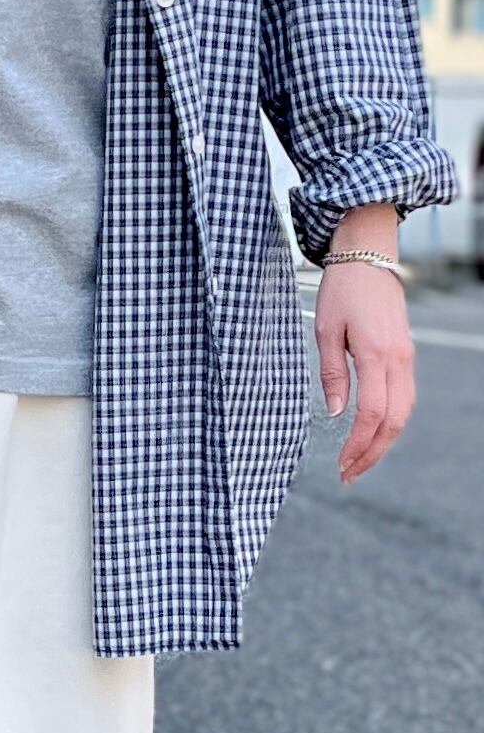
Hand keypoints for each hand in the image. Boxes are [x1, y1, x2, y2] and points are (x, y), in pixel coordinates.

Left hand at [315, 262, 414, 484]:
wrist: (367, 258)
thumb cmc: (342, 290)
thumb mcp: (326, 329)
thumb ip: (333, 373)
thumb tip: (337, 413)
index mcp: (377, 354)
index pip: (373, 414)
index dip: (359, 444)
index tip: (342, 465)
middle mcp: (398, 360)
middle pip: (395, 421)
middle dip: (373, 452)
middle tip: (349, 474)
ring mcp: (406, 358)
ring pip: (404, 412)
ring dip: (383, 440)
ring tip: (358, 459)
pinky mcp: (404, 354)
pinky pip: (404, 396)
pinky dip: (390, 420)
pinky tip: (371, 430)